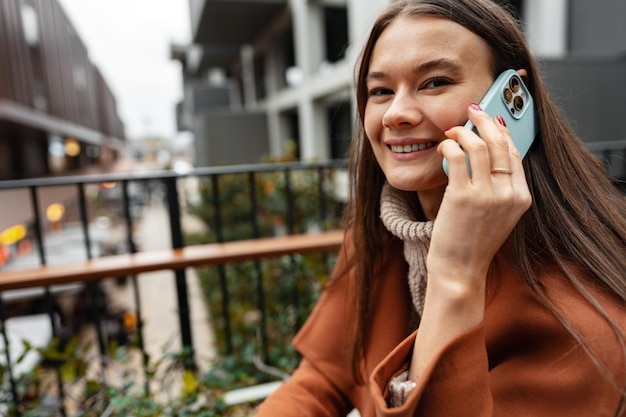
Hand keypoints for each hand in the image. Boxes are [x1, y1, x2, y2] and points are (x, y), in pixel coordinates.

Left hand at [431, 103, 531, 291]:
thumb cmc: (472, 242)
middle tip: (472, 109)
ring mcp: (487, 195)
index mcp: (521, 198)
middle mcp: (509, 194)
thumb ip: (498, 187)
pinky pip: (458, 157)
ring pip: (480, 146)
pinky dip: (449, 145)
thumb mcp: (496, 215)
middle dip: (485, 120)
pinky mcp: (463, 196)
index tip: (490, 119)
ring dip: (464, 131)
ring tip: (452, 130)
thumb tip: (485, 152)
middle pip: (501, 143)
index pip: (516, 153)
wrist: (460, 270)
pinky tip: (443, 147)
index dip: (502, 131)